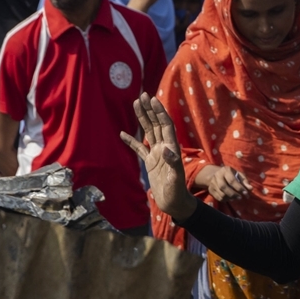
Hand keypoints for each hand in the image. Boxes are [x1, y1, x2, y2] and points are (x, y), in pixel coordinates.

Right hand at [121, 93, 196, 221]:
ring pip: (148, 132)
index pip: (165, 125)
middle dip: (150, 110)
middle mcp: (164, 147)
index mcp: (171, 148)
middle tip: (142, 95)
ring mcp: (156, 154)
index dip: (159, 112)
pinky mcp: (150, 162)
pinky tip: (123, 133)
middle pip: (156, 124)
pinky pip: (139, 148)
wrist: (173, 203)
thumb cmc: (177, 191)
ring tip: (135, 105)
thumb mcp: (175, 177)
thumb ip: (173, 162)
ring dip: (142, 118)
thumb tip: (165, 149)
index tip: (152, 99)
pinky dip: (131, 140)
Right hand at [196, 165, 251, 201]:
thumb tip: (250, 188)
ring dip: (230, 198)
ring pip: (221, 194)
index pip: (231, 180)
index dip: (239, 188)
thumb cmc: (231, 175)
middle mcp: (217, 175)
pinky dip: (226, 200)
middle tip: (240, 197)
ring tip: (236, 198)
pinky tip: (230, 199)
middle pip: (223, 187)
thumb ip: (245, 181)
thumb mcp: (239, 175)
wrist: (217, 174)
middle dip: (233, 194)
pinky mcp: (210, 190)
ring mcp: (212, 183)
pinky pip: (218, 198)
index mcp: (225, 170)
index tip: (246, 193)